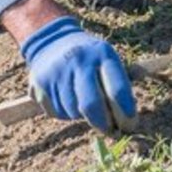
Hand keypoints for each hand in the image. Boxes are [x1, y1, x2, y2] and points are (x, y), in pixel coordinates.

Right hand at [19, 16, 135, 133]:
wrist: (52, 40)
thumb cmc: (89, 58)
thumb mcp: (107, 60)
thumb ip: (118, 85)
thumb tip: (128, 121)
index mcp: (102, 54)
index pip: (117, 89)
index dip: (125, 112)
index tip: (129, 126)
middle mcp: (79, 61)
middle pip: (92, 104)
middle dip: (103, 124)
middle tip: (110, 131)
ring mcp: (58, 71)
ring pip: (73, 112)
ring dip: (81, 116)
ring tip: (82, 102)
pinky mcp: (41, 82)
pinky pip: (57, 112)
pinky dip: (64, 113)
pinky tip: (66, 99)